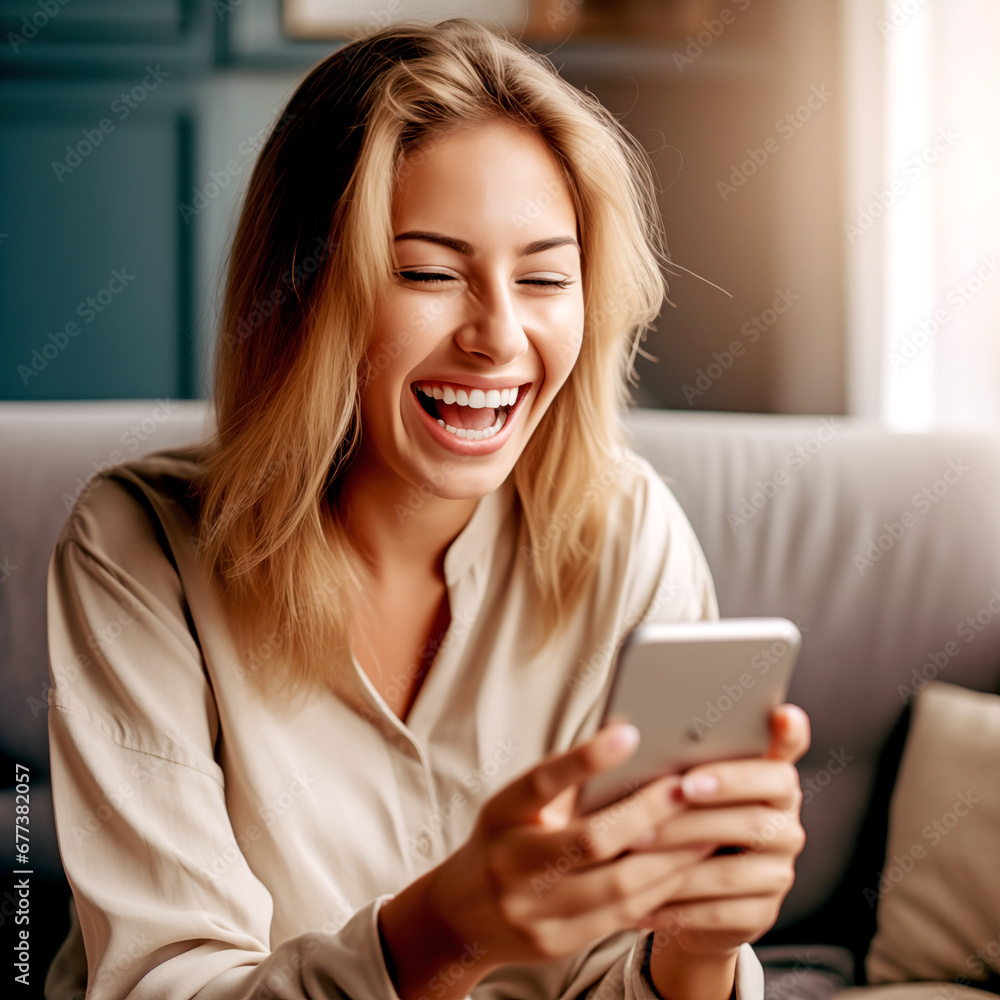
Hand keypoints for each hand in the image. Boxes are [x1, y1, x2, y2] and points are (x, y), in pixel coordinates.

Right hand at [378, 723, 715, 998]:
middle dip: (648, 815)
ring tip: (705, 831)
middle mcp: (511, 863)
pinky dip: (659, 891)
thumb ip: (562, 785)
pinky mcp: (557, 943)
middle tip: (689, 789)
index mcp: (501, 815)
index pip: (541, 783)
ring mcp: (533, 910)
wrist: (460, 917)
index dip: (584, 759)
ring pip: (617, 886)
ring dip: (669, 858)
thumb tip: (628, 744)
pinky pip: (621, 918)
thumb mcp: (514, 806)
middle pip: (590, 841)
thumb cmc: (503, 841)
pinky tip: (686, 871)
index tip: (629, 733)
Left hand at [643, 703, 810, 998]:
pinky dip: (678, 903)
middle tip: (668, 793)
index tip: (782, 715)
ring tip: (632, 845)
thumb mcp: (679, 784)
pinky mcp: (762, 914)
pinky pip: (721, 910)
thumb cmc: (680, 819)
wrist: (690, 897)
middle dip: (703, 806)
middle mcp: (785, 824)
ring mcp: (779, 872)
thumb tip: (627, 729)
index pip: (789, 754)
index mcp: (771, 781)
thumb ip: (678, 759)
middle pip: (753, 815)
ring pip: (732, 868)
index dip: (788, 737)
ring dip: (678, 855)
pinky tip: (642, 896)